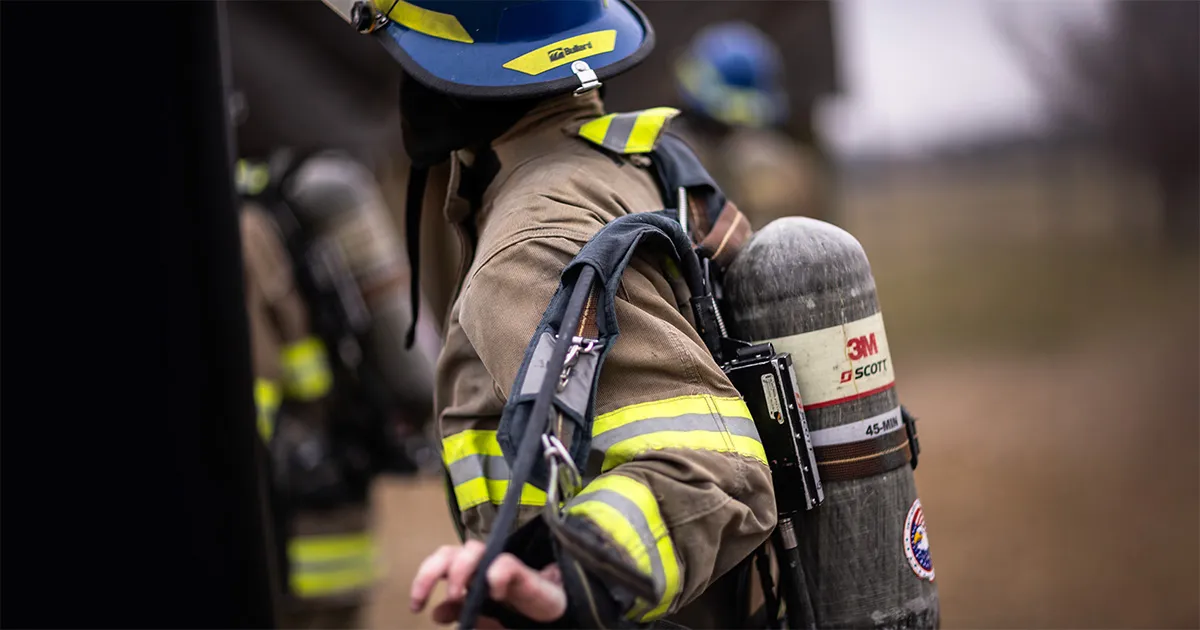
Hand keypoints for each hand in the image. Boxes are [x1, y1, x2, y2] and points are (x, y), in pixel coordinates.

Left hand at [410, 540, 566, 626]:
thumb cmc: (518, 612)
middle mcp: (483, 565)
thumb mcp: (484, 617)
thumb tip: (436, 613)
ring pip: (474, 550)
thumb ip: (461, 612)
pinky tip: (496, 593)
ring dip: (460, 571)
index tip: (416, 606)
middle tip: (425, 599)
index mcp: (470, 573)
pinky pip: (506, 564)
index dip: (423, 579)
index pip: (440, 564)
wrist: (553, 616)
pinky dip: (496, 575)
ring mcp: (503, 566)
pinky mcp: (524, 573)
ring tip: (459, 596)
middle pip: (449, 552)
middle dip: (432, 571)